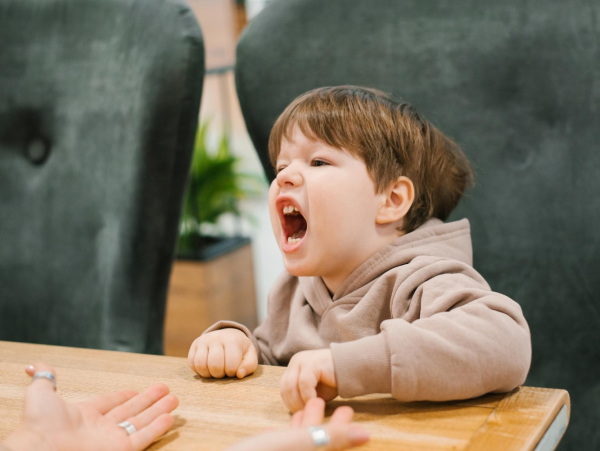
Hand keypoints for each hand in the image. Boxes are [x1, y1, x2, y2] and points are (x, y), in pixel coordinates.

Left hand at [2, 364, 177, 450]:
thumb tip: (37, 365)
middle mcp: (99, 428)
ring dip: (158, 411)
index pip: (109, 404)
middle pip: (130, 412)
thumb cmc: (38, 424)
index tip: (136, 390)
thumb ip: (45, 378)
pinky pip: (143, 437)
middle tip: (165, 390)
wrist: (41, 448)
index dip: (123, 396)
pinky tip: (169, 418)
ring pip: (141, 422)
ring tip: (174, 399)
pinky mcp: (121, 450)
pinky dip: (157, 428)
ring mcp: (111, 440)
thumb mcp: (40, 394)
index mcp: (83, 416)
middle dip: (149, 400)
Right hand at [188, 328, 257, 378]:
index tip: (233, 370)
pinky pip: (192, 363)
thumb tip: (239, 374)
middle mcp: (217, 337)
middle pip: (214, 365)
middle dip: (219, 374)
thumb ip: (249, 366)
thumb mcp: (250, 356)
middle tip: (223, 372)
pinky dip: (198, 370)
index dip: (232, 373)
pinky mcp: (195, 344)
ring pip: (200, 364)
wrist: (229, 335)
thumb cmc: (240, 350)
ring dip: (208, 374)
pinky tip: (207, 368)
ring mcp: (204, 340)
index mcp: (232, 340)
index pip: (230, 364)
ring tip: (215, 371)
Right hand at [227, 397, 368, 450]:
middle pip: (316, 444)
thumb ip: (331, 438)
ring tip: (305, 407)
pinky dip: (279, 438)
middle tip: (327, 401)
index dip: (341, 427)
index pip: (331, 444)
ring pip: (295, 445)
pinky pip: (275, 449)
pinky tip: (271, 429)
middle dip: (321, 421)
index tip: (347, 408)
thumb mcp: (297, 444)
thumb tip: (365, 435)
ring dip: (302, 426)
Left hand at [280, 349, 337, 412]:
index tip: (299, 413)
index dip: (289, 402)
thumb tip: (293, 409)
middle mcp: (296, 361)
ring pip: (291, 386)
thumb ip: (302, 394)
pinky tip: (317, 401)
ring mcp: (303, 360)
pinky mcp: (312, 363)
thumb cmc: (334, 381)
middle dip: (293, 404)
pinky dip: (308, 396)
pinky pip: (304, 384)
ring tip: (310, 408)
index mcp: (294, 366)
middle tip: (304, 413)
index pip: (283, 387)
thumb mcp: (313, 389)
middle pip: (285, 387)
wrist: (353, 368)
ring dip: (299, 401)